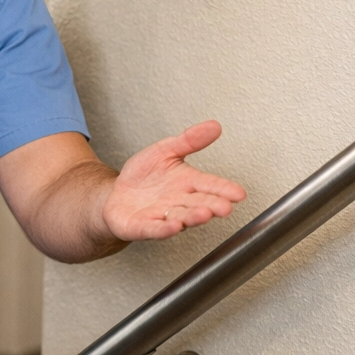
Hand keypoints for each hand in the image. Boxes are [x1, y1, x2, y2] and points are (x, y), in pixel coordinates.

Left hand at [101, 120, 245, 241]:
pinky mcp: (142, 227)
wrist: (115, 194)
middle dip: (212, 205)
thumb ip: (189, 140)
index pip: (209, 185)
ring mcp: (162, 216)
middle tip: (225, 207)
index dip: (224, 189)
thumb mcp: (165, 151)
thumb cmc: (143, 176)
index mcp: (187, 183)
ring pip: (180, 217)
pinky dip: (163, 229)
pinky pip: (154, 229)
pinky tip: (173, 226)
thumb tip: (214, 126)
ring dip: (192, 217)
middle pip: (199, 203)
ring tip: (204, 214)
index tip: (239, 193)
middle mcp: (178, 202)